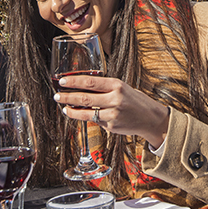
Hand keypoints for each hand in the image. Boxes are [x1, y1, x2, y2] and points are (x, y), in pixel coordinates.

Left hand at [54, 74, 170, 148]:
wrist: (150, 118)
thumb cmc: (134, 100)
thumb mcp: (122, 88)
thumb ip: (104, 88)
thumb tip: (81, 87)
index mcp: (116, 85)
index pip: (90, 81)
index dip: (74, 81)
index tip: (62, 81)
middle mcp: (115, 99)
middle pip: (85, 98)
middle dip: (67, 97)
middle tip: (57, 95)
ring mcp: (113, 114)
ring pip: (86, 113)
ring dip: (72, 110)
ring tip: (64, 107)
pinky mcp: (111, 127)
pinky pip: (95, 120)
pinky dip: (86, 117)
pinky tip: (80, 114)